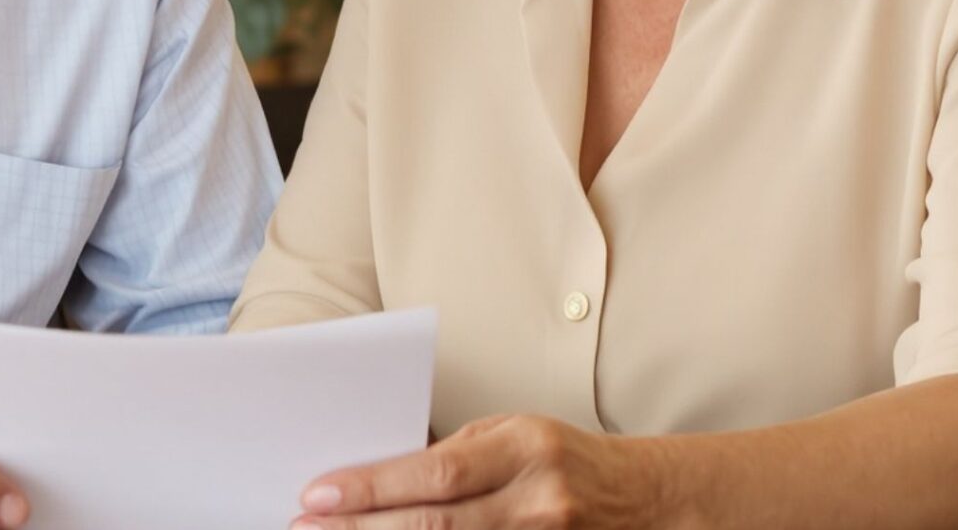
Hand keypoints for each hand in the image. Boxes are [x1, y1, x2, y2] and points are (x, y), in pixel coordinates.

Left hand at [291, 414, 669, 529]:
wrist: (652, 499)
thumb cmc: (565, 459)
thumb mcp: (515, 436)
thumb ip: (456, 459)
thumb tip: (375, 482)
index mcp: (525, 446)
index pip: (435, 471)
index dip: (371, 487)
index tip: (317, 494)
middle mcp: (539, 500)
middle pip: (435, 525)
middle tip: (305, 528)